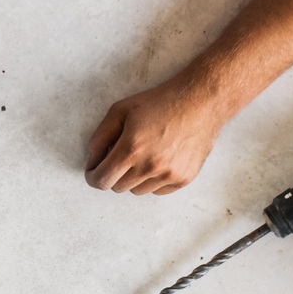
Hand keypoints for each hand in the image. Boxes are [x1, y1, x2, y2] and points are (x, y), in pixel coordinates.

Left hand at [83, 81, 225, 194]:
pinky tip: (158, 159)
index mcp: (131, 148)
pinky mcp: (183, 179)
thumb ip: (100, 137)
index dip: (92, 176)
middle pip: (117, 187)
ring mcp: (168, 175)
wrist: (200, 102)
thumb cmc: (159, 102)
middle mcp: (150, 166)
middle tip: (120, 156)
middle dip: (113, 174)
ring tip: (143, 154)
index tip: (94, 171)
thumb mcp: (121, 110)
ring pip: (137, 191)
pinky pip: (157, 191)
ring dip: (133, 178)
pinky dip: (152, 180)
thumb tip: (93, 160)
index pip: (101, 180)